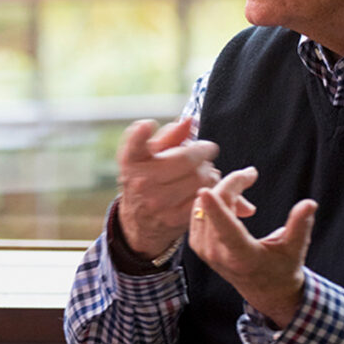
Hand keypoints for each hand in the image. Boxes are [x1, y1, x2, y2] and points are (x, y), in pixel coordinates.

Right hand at [116, 117, 220, 257]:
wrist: (140, 222)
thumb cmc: (148, 179)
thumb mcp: (148, 156)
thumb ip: (168, 135)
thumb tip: (189, 121)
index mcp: (132, 163)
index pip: (134, 144)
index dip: (141, 132)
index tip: (149, 124)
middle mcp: (141, 183)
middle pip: (187, 159)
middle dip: (201, 152)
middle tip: (203, 152)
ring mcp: (158, 203)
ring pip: (200, 178)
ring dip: (209, 170)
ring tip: (204, 169)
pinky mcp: (174, 218)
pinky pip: (204, 195)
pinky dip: (211, 187)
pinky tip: (205, 184)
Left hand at [188, 167, 317, 328]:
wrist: (265, 291)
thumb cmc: (283, 268)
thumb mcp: (295, 249)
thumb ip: (300, 226)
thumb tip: (310, 203)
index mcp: (241, 256)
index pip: (226, 230)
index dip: (215, 208)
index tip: (205, 190)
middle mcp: (217, 254)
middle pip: (215, 207)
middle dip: (233, 184)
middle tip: (252, 175)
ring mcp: (204, 250)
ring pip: (204, 206)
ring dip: (226, 194)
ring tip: (249, 207)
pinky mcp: (197, 244)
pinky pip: (198, 211)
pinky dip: (215, 201)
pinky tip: (234, 207)